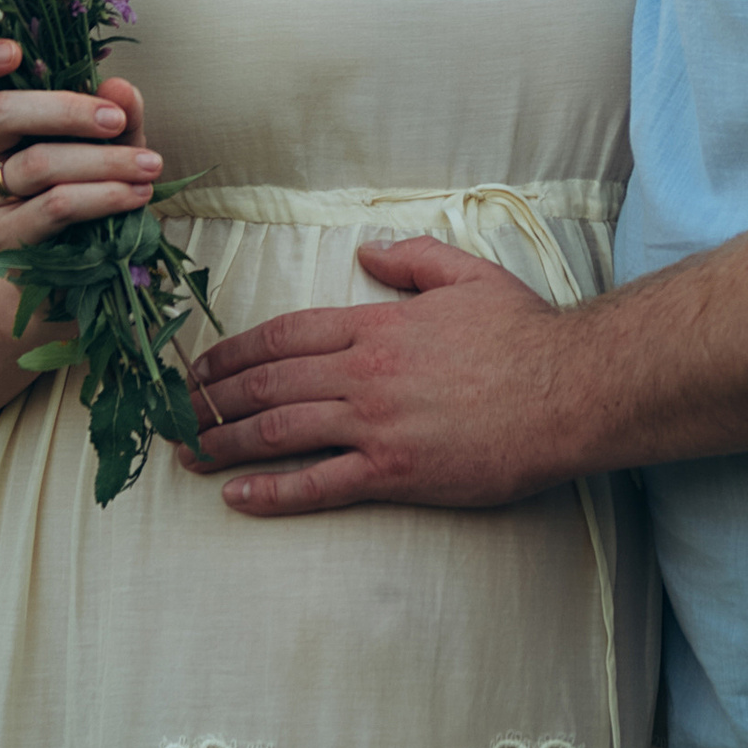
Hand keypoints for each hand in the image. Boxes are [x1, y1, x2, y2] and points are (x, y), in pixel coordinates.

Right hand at [0, 40, 160, 248]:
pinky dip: (103, 196)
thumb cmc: (82, 175)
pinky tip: (136, 193)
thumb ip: (112, 108)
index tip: (15, 52)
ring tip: (149, 165)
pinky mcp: (5, 235)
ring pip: (38, 163)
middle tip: (116, 120)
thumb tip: (119, 86)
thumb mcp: (100, 134)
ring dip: (103, 161)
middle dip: (67, 111)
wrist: (71, 251)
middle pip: (0, 113)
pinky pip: (55, 207)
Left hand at [186, 238, 568, 513]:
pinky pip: (319, 484)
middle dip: (212, 398)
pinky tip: (238, 497)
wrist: (571, 391)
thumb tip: (368, 250)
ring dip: (225, 443)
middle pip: (267, 383)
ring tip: (189, 454)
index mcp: (377, 324)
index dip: (232, 351)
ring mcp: (377, 425)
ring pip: (280, 431)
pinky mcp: (396, 473)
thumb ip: (413, 258)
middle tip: (176, 412)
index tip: (200, 365)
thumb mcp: (469, 276)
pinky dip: (272, 492)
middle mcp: (365, 372)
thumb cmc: (527, 335)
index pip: (284, 334)